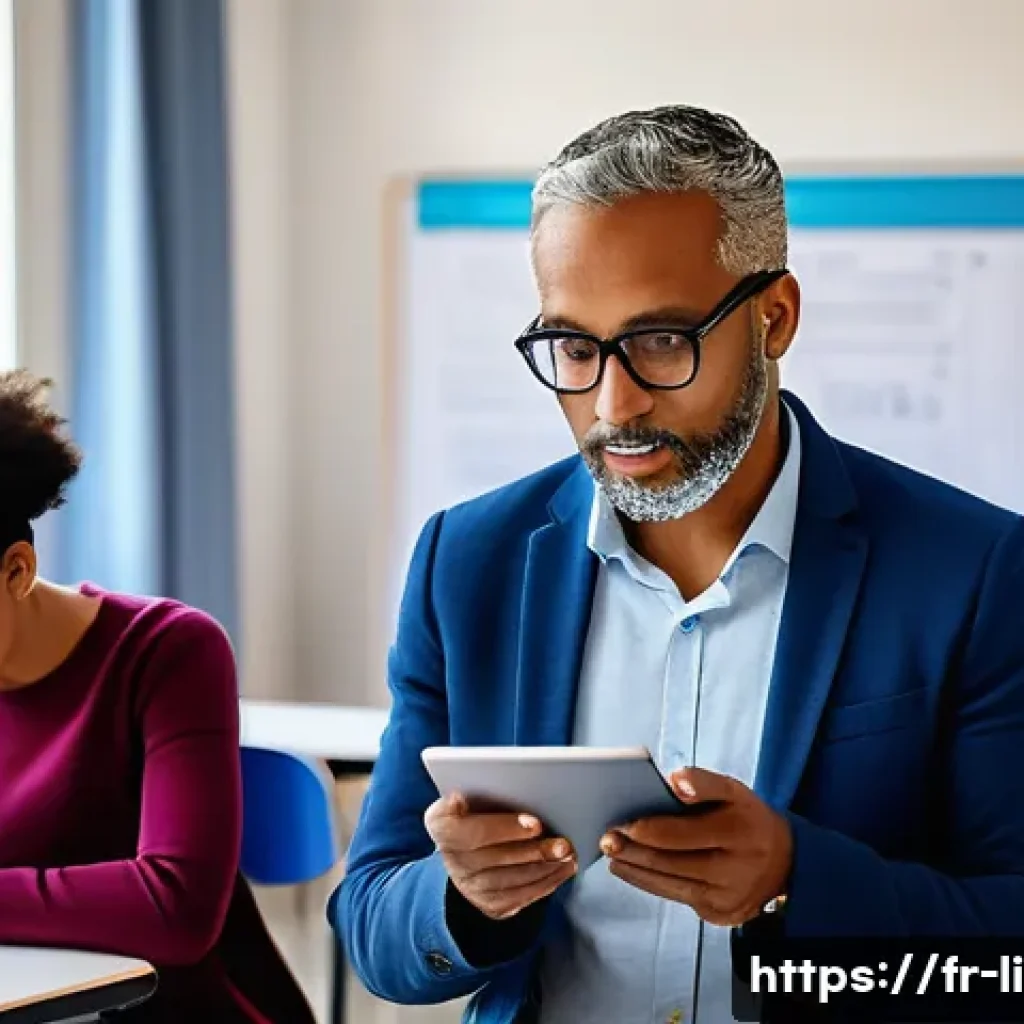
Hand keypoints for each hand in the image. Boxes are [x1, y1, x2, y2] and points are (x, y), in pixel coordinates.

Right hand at [424, 793, 577, 920]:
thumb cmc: (475, 809)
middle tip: (563, 844)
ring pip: (509, 881)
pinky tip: (561, 870)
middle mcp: (451, 859)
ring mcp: (468, 886)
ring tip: (568, 855)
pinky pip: (518, 898)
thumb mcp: (468, 792)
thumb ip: (478, 786)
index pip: (472, 830)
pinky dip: (544, 884)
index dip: (506, 828)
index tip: (536, 822)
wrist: (464, 846)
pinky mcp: (487, 904)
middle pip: (495, 859)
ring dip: (544, 869)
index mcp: (441, 824)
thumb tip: (481, 790)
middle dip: (534, 852)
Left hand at [599, 766, 791, 926]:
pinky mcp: (719, 915)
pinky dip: (651, 884)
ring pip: (669, 884)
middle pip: (670, 863)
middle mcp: (734, 871)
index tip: (621, 823)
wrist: (785, 863)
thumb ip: (703, 782)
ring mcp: (726, 898)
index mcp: (737, 834)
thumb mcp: (734, 790)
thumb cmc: (748, 819)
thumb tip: (674, 780)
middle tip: (606, 840)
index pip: (680, 835)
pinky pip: (677, 897)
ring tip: (613, 856)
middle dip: (633, 852)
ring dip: (635, 871)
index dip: (646, 830)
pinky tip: (633, 871)